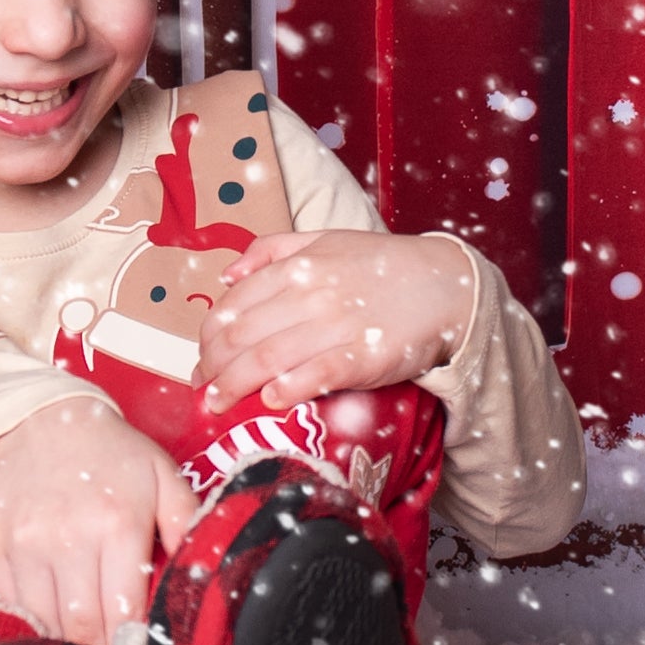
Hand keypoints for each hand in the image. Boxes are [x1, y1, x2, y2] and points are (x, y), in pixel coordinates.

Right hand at [0, 401, 188, 644]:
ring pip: (43, 620)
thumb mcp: (163, 477)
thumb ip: (188, 524)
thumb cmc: (112, 453)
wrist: (43, 419)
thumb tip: (201, 575)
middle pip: (83, 625)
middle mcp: (67, 537)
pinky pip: (8, 602)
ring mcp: (24, 542)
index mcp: (116, 524)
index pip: (123, 612)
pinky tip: (47, 621)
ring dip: (64, 641)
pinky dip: (28, 619)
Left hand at [196, 230, 478, 406]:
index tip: (201, 359)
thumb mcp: (323, 240)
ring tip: (218, 404)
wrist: (443, 286)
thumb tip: (227, 275)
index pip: (234, 305)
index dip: (208, 337)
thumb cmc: (380, 267)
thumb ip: (271, 250)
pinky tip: (270, 402)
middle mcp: (310, 294)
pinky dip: (286, 390)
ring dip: (234, 386)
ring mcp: (336, 326)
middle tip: (202, 389)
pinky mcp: (363, 357)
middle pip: (242, 336)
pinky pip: (314, 376)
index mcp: (297, 266)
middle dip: (212, 367)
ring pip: (267, 359)